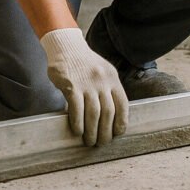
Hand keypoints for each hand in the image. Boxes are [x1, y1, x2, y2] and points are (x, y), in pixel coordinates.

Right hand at [40, 28, 128, 145]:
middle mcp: (102, 81)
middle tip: (101, 143)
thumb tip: (112, 114)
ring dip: (92, 130)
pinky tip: (78, 131)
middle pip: (108, 112)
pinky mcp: (71, 86)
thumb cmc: (85, 63)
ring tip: (89, 141)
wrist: (66, 47)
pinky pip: (76, 108)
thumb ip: (108, 89)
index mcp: (113, 78)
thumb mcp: (103, 71)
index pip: (123, 104)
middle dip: (106, 131)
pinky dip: (78, 122)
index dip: (121, 121)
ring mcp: (87, 83)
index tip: (117, 133)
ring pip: (93, 113)